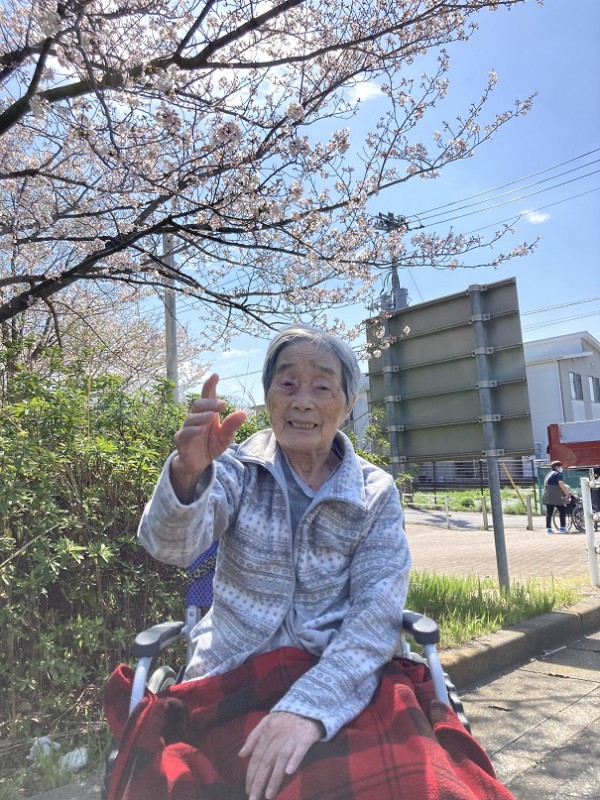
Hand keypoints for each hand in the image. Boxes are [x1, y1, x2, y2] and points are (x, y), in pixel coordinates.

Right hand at [170, 374, 246, 502]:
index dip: (210, 385)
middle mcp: (196, 418)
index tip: (216, 375)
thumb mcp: (226, 437)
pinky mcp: (181, 440)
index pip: (207, 396)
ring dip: (202, 416)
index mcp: (207, 413)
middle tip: (222, 404)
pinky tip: (201, 429)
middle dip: (209, 402)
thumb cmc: (211, 445)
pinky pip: (185, 433)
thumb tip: (244, 413)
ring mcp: (187, 428)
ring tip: (212, 416)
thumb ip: (232, 425)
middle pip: (198, 404)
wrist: (198, 464)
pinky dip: (193, 430)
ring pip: (191, 417)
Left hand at [239, 711, 323, 799]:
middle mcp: (278, 733)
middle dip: (259, 780)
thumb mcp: (267, 722)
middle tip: (254, 798)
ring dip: (274, 777)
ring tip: (268, 795)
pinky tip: (289, 772)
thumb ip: (253, 737)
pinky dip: (294, 760)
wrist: (309, 706)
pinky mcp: (307, 736)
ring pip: (281, 758)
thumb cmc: (286, 718)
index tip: (248, 789)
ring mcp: (293, 735)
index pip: (257, 755)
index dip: (251, 773)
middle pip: (267, 759)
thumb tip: (241, 754)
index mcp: (268, 729)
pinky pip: (300, 749)